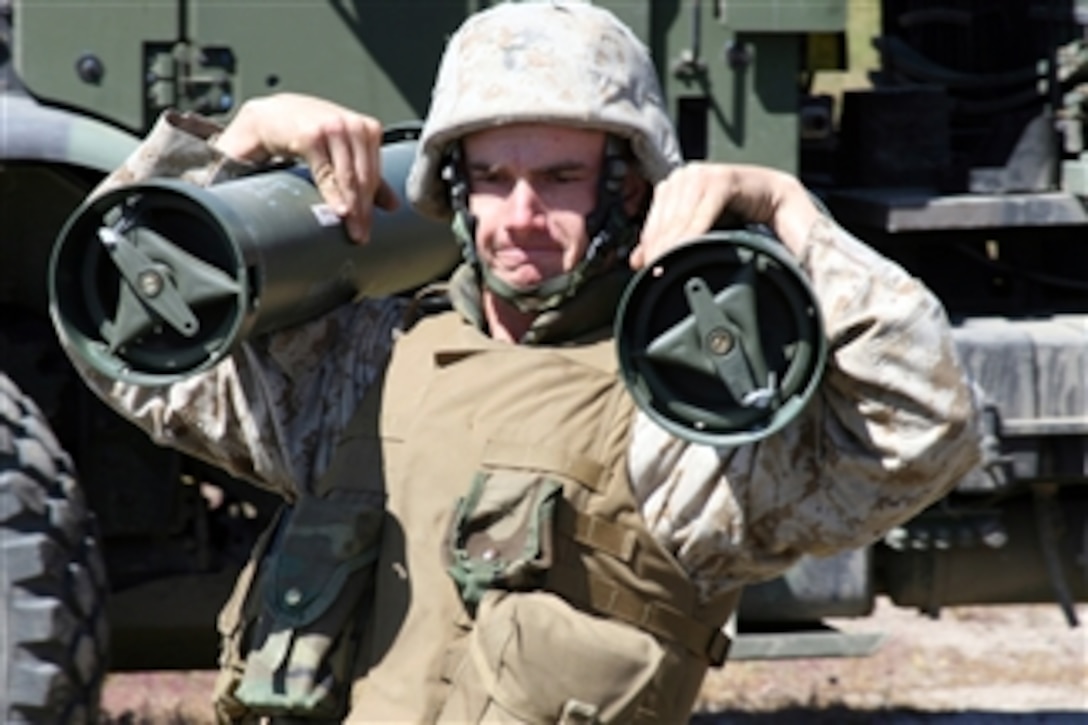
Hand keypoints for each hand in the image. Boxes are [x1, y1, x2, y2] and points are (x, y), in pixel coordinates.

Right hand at [211, 93, 398, 242]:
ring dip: (351, 207)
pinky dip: (333, 194)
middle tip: (361, 235)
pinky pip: (326, 172)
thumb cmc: (306, 131)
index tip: (370, 227)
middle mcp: (352, 126)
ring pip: (348, 177)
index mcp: (366, 129)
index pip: (374, 173)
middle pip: (363, 177)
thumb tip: (392, 206)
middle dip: (363, 210)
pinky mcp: (312, 135)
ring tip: (352, 229)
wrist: (269, 115)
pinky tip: (338, 210)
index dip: (374, 203)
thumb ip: (365, 174)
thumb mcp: (340, 151)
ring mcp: (333, 128)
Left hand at [629, 163, 821, 268]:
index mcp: (672, 186)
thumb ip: (669, 241)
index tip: (645, 272)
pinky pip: (704, 210)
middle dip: (660, 249)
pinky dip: (697, 231)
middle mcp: (683, 176)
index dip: (649, 248)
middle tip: (657, 273)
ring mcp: (702, 174)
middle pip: (666, 221)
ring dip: (674, 243)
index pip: (653, 222)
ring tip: (669, 265)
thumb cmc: (736, 214)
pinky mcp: (722, 178)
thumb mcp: (697, 230)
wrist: (774, 198)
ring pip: (681, 216)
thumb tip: (636, 261)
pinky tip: (692, 247)